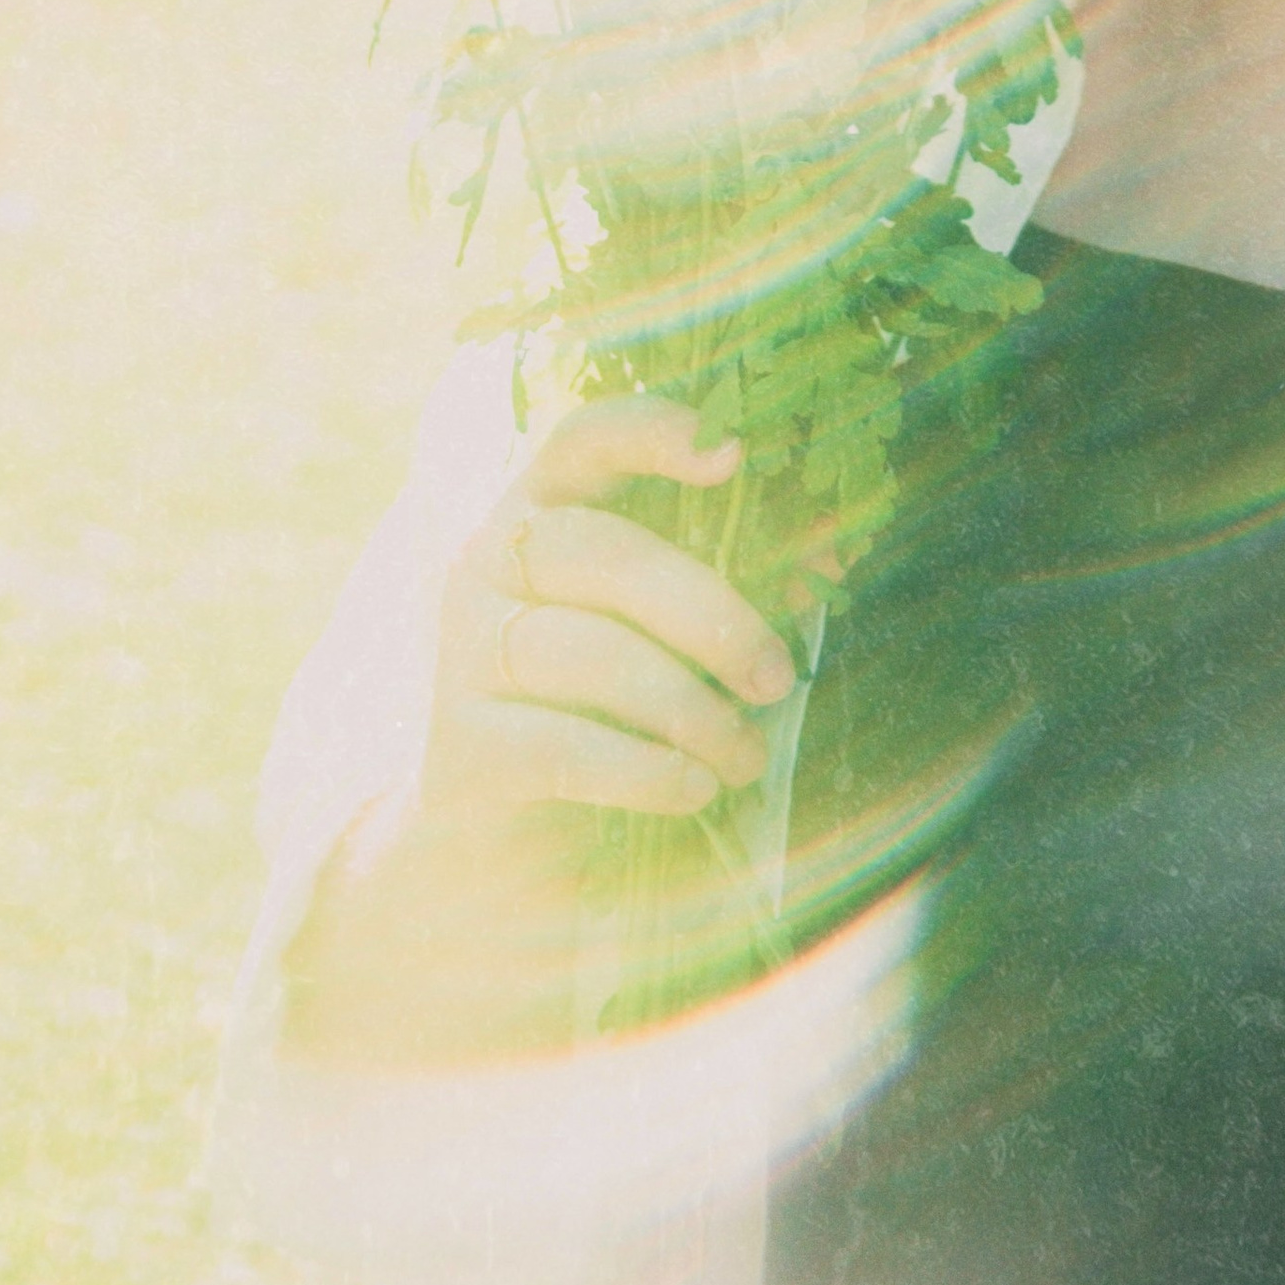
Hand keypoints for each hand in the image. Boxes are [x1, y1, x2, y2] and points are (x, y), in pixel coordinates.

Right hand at [285, 397, 804, 1066]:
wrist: (483, 852)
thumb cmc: (600, 708)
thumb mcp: (654, 631)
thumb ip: (719, 584)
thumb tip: (828, 565)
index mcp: (540, 508)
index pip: (583, 439)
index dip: (651, 432)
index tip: (732, 453)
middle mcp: (486, 560)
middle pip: (605, 553)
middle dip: (708, 613)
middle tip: (776, 677)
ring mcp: (460, 650)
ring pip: (590, 652)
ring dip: (688, 706)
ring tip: (744, 753)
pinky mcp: (456, 745)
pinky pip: (562, 745)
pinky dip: (643, 768)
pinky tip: (692, 787)